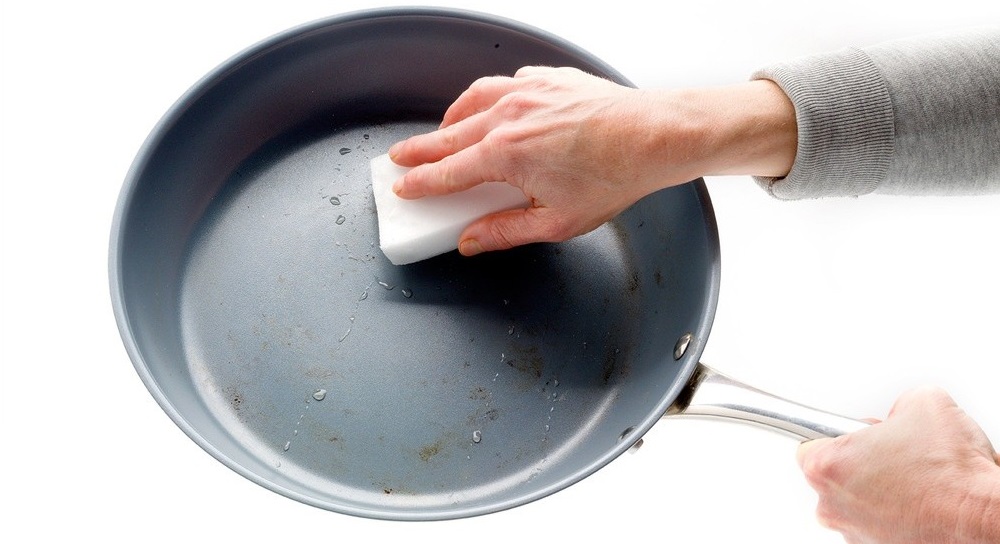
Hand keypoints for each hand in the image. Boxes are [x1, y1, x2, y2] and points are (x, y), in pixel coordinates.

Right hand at [389, 67, 795, 255]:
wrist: (655, 135)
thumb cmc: (614, 176)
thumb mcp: (557, 222)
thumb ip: (505, 231)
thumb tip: (471, 241)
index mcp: (505, 154)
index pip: (447, 173)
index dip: (419, 183)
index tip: (403, 188)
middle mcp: (509, 115)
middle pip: (449, 135)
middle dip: (420, 149)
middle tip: (399, 158)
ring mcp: (528, 91)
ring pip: (471, 102)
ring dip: (450, 120)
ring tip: (441, 133)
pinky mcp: (548, 79)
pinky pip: (503, 84)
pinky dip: (486, 98)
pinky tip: (489, 108)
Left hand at [797, 387, 999, 542]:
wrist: (983, 514)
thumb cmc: (952, 471)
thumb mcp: (921, 403)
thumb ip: (895, 407)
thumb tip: (900, 416)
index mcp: (828, 466)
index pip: (808, 442)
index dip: (836, 434)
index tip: (852, 434)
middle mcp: (834, 506)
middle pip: (831, 475)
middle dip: (859, 462)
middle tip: (892, 453)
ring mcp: (855, 532)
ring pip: (855, 502)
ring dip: (877, 489)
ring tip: (914, 478)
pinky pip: (877, 523)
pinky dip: (894, 512)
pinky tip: (919, 500)